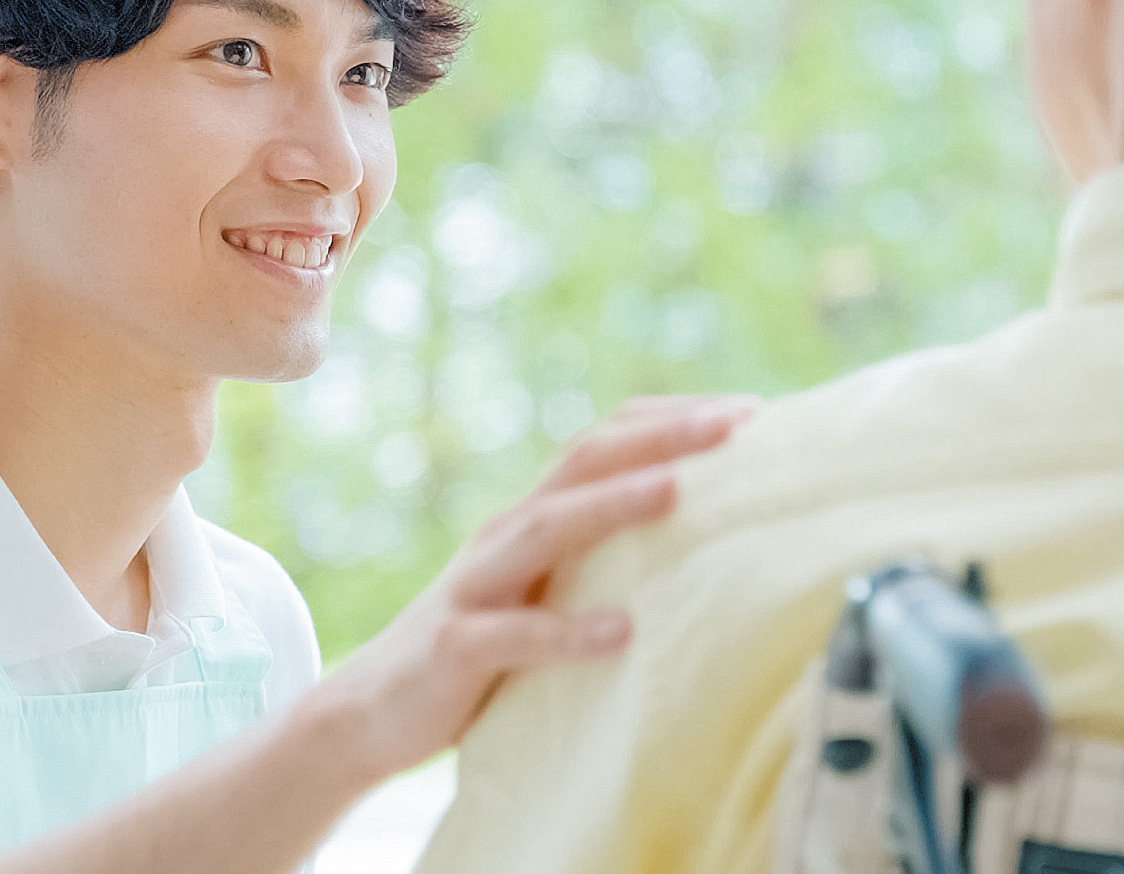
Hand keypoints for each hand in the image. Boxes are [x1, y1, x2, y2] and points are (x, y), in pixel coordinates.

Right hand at [308, 394, 761, 778]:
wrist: (371, 711)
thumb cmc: (488, 652)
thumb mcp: (550, 594)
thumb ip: (607, 564)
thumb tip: (715, 553)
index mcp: (538, 517)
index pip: (606, 441)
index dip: (672, 417)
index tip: (751, 412)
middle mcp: (508, 535)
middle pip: (584, 462)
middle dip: (661, 436)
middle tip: (735, 423)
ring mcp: (478, 587)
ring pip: (547, 528)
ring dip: (613, 505)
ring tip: (677, 490)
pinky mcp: (456, 650)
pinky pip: (514, 636)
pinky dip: (567, 632)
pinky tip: (619, 633)